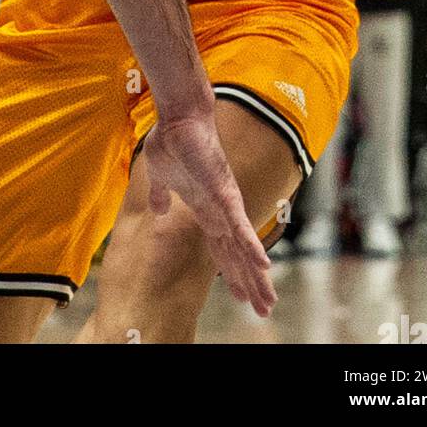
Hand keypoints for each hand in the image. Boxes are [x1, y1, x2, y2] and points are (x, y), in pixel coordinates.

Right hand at [142, 113, 275, 318]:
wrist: (178, 117)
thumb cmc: (171, 141)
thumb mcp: (160, 177)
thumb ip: (161, 195)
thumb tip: (158, 209)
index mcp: (205, 209)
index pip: (221, 249)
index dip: (232, 273)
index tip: (241, 296)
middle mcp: (220, 211)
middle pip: (238, 256)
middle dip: (251, 283)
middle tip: (264, 309)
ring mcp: (225, 203)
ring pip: (244, 247)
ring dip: (256, 275)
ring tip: (268, 299)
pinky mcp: (224, 193)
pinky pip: (239, 225)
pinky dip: (251, 246)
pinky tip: (263, 266)